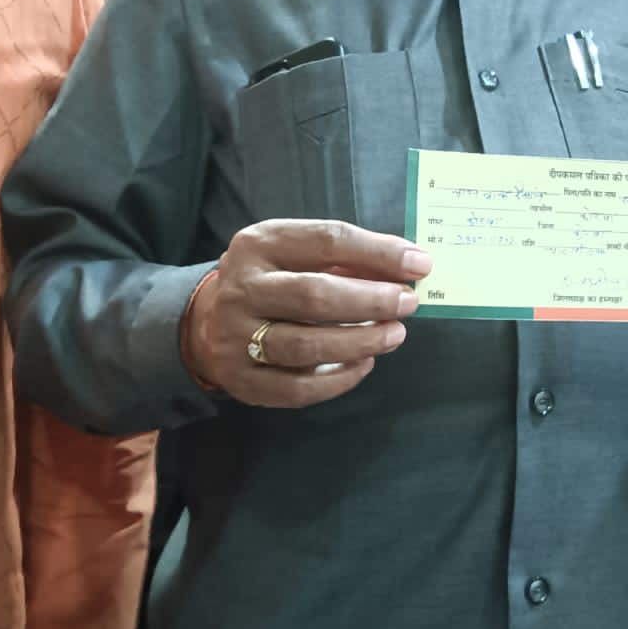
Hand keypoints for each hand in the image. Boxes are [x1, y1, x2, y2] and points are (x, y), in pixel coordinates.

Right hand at [185, 219, 430, 407]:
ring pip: (305, 346)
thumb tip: (409, 265)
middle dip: (371, 300)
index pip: (326, 241)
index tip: (419, 264)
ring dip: (360, 341)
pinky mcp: (242, 380)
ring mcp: (236, 337)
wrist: (208, 322)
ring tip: (394, 335)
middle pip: (314, 295)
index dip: (377, 252)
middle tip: (407, 304)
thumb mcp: (297, 253)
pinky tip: (365, 364)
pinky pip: (297, 388)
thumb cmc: (272, 281)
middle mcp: (241, 288)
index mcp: (258, 244)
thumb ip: (347, 258)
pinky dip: (338, 379)